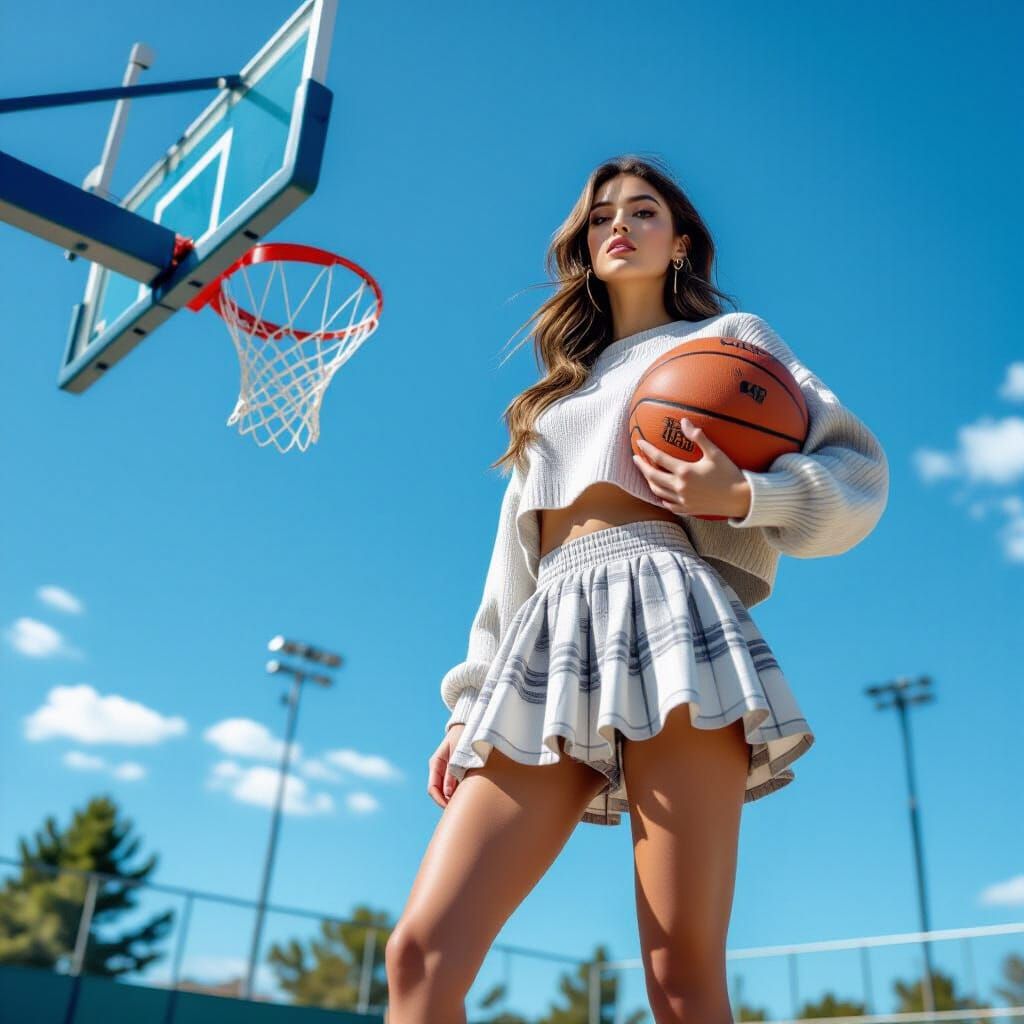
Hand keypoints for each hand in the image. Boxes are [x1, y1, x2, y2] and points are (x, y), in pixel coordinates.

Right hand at [428, 724, 464, 808]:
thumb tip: (447, 794)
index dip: (440, 801)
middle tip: (460, 809)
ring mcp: (446, 769)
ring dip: (454, 797)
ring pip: (447, 790)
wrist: (471, 725)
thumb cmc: (465, 737)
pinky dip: (460, 791)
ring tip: (467, 802)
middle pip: (439, 792)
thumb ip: (452, 773)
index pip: (433, 788)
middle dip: (447, 802)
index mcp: (436, 763)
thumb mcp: (458, 754)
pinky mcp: (455, 770)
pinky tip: (470, 793)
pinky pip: (454, 785)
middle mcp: (439, 768)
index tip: (451, 808)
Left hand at [632, 418, 751, 518]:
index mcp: (685, 472)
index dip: (647, 449)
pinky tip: (660, 492)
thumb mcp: (715, 453)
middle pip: (652, 476)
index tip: (639, 442)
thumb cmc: (729, 474)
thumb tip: (684, 421)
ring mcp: (683, 501)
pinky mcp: (688, 510)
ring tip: (646, 473)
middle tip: (635, 458)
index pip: (659, 459)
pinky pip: (668, 505)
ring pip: (657, 491)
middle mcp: (680, 487)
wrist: (741, 499)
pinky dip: (661, 498)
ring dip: (649, 481)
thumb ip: (698, 437)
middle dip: (641, 466)